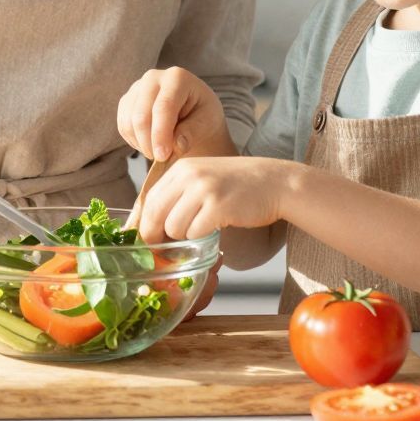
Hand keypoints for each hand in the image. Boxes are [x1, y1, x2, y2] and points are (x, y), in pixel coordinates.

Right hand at [116, 67, 234, 162]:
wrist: (192, 110)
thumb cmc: (202, 114)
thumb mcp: (207, 122)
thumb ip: (193, 132)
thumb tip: (176, 146)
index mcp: (177, 78)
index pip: (163, 107)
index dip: (161, 134)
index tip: (162, 157)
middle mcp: (153, 78)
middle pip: (141, 115)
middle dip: (149, 143)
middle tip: (162, 160)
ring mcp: (136, 88)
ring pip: (128, 122)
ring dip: (142, 144)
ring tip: (160, 151)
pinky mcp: (127, 101)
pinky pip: (123, 126)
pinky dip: (134, 141)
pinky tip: (150, 144)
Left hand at [136, 156, 287, 242]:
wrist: (275, 182)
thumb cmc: (238, 186)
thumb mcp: (203, 180)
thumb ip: (178, 196)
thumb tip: (150, 226)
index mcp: (181, 168)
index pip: (149, 200)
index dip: (144, 224)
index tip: (146, 242)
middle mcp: (188, 175)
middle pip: (155, 214)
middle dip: (155, 237)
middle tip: (163, 251)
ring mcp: (203, 189)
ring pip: (173, 227)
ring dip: (184, 238)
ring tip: (201, 231)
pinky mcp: (218, 206)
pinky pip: (195, 233)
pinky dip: (201, 239)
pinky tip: (215, 229)